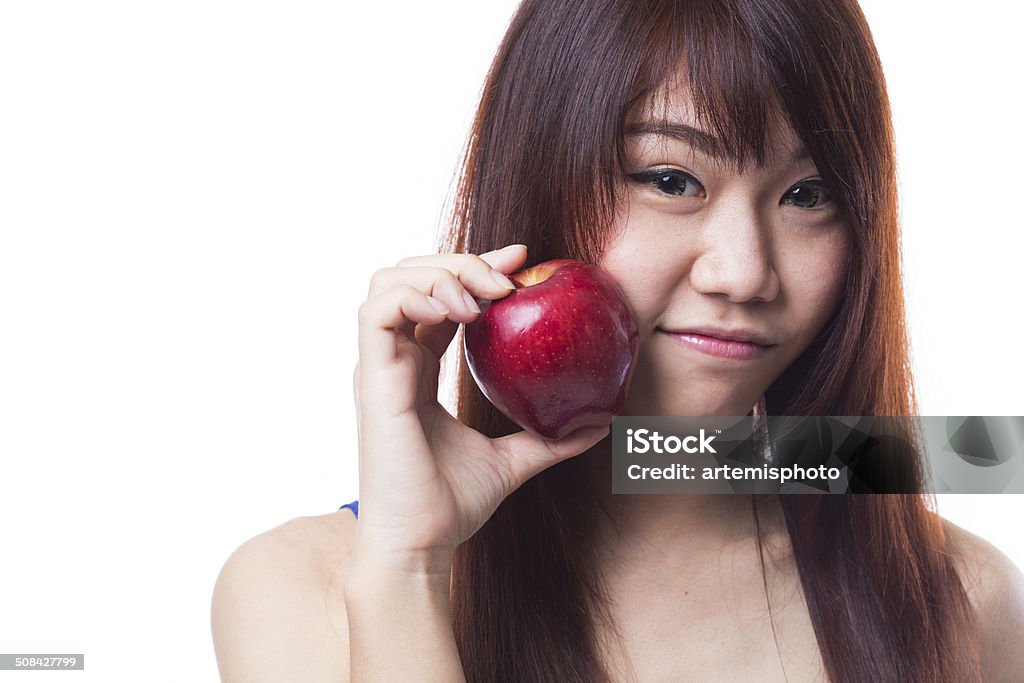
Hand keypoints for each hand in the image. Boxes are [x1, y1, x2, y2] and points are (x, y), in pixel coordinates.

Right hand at [351, 245, 609, 574]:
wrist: (423, 544)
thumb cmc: (453, 505)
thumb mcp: (514, 459)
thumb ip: (550, 437)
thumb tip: (603, 421)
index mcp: (418, 368)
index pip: (441, 297)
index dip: (474, 268)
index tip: (522, 261)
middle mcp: (395, 360)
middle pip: (412, 276)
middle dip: (460, 261)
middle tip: (509, 278)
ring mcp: (379, 366)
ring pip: (389, 282)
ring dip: (439, 273)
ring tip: (483, 298)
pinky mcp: (372, 377)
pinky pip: (378, 311)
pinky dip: (417, 296)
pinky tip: (461, 312)